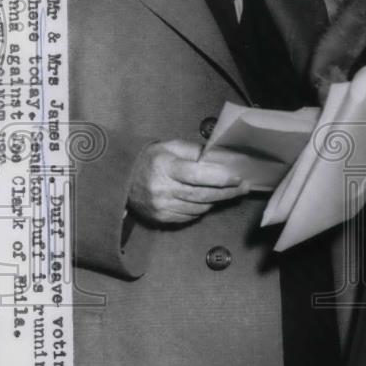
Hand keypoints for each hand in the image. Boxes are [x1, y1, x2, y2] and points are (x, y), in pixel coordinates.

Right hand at [128, 140, 249, 224]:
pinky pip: (190, 216)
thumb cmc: (150, 159)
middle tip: (243, 188)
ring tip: (228, 192)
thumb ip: (194, 151)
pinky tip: (207, 200)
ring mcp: (162, 207)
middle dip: (227, 192)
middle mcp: (163, 189)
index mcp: (165, 167)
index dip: (221, 178)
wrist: (121, 179)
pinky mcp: (162, 218)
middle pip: (203, 195)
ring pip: (199, 208)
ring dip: (216, 201)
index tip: (238, 178)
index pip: (198, 175)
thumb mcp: (170, 146)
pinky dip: (201, 208)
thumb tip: (219, 157)